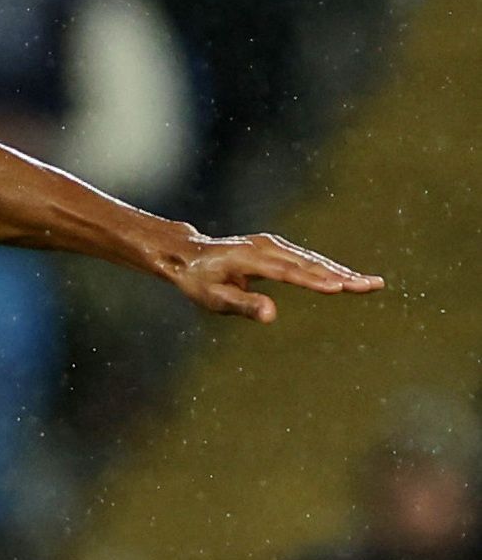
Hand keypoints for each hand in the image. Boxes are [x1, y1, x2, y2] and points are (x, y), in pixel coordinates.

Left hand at [170, 232, 382, 321]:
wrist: (188, 254)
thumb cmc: (198, 280)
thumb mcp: (212, 298)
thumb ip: (242, 305)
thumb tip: (271, 315)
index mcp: (248, 258)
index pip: (286, 272)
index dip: (312, 280)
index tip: (338, 288)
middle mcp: (264, 247)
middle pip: (307, 263)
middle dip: (340, 275)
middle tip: (370, 286)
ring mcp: (272, 245)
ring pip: (312, 259)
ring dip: (341, 271)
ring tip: (370, 284)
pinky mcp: (277, 247)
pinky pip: (307, 259)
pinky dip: (329, 268)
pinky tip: (349, 278)